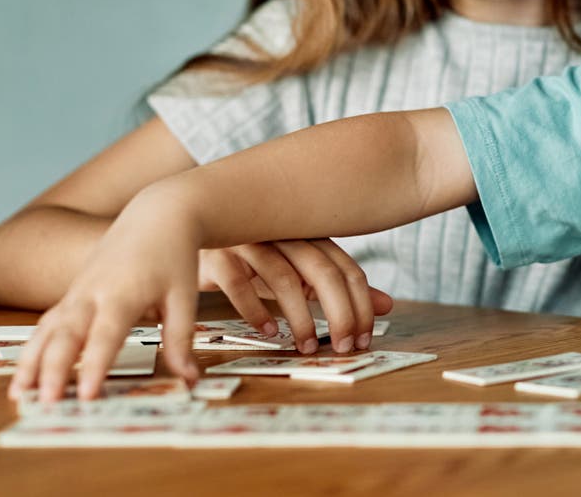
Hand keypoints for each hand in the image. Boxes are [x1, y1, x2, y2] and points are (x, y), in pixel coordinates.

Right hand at [8, 186, 201, 402]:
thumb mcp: (184, 296)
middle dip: (53, 370)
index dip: (95, 365)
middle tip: (43, 404)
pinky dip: (32, 347)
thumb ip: (181, 339)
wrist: (157, 214)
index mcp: (124, 292)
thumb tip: (189, 380)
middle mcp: (93, 291)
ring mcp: (78, 290)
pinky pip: (47, 322)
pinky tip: (24, 373)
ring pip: (48, 328)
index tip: (87, 395)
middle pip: (67, 334)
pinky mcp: (72, 292)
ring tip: (17, 394)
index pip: (106, 335)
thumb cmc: (174, 255)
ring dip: (30, 361)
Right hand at [198, 241, 393, 354]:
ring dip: (299, 317)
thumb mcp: (301, 272)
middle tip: (344, 347)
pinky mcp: (217, 254)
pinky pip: (239, 283)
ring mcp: (250, 241)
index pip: (347, 269)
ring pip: (284, 278)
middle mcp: (284, 234)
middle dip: (339, 313)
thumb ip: (339, 287)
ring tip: (306, 347)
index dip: (361, 306)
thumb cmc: (256, 258)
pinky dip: (256, 310)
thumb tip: (387, 305)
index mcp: (309, 236)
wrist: (192, 233)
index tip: (364, 339)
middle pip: (322, 272)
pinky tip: (269, 332)